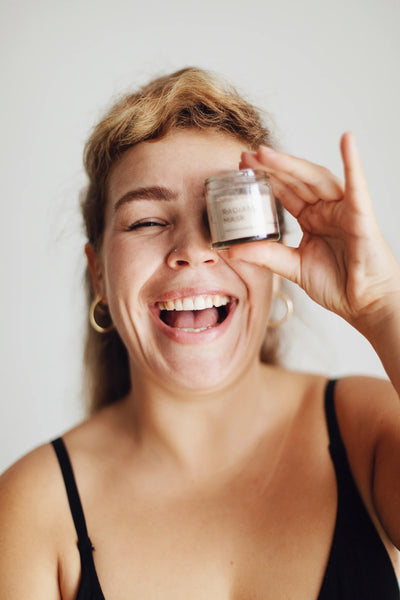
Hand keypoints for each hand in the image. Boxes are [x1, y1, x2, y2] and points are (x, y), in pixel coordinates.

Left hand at [228, 133, 399, 334]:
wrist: (364, 305)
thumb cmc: (338, 285)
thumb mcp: (293, 268)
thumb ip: (265, 256)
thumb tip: (230, 251)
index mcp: (312, 220)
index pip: (285, 192)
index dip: (266, 178)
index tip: (242, 166)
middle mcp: (327, 210)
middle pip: (296, 181)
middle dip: (271, 166)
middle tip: (246, 155)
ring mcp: (344, 210)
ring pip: (317, 179)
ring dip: (292, 163)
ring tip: (266, 153)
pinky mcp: (361, 217)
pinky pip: (358, 187)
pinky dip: (353, 163)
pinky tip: (347, 141)